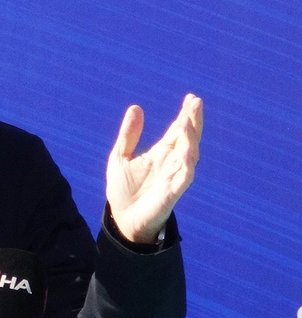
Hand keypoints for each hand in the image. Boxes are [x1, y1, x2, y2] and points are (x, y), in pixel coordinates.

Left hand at [106, 94, 202, 243]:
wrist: (121, 219)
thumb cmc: (123, 190)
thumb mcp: (120, 157)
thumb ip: (129, 134)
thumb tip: (136, 107)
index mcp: (161, 154)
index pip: (177, 131)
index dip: (184, 115)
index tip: (191, 98)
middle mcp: (171, 163)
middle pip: (187, 138)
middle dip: (193, 121)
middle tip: (196, 102)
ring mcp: (173, 177)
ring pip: (189, 155)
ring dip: (191, 138)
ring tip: (189, 120)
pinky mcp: (172, 193)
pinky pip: (185, 177)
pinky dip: (188, 163)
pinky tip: (189, 151)